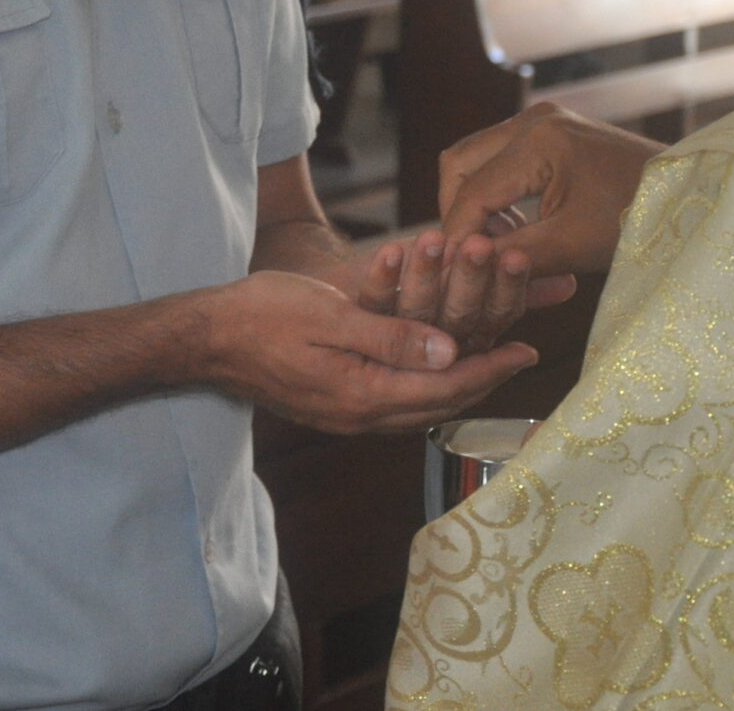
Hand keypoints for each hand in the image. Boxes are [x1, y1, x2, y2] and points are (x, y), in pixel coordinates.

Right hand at [193, 270, 538, 434]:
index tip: (527, 348)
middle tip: (517, 354)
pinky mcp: (333, 408)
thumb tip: (451, 352)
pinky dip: (425, 386)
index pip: (446, 387)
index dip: (491, 368)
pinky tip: (431, 367)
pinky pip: (395, 404)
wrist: (206, 340)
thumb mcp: (332, 316)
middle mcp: (360, 416)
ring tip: (486, 360)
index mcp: (364, 395)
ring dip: (456, 386)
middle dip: (483, 381)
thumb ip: (392, 337)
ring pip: (418, 408)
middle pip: (439, 404)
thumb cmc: (263, 316)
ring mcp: (345, 417)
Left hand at [347, 230, 577, 352]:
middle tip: (480, 245)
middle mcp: (433, 352)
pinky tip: (389, 250)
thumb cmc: (419, 304)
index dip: (507, 288)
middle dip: (470, 281)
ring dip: (427, 275)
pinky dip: (381, 278)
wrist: (344, 344)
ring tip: (434, 237)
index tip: (516, 256)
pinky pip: (370, 306)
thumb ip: (517, 295)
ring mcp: (393, 345)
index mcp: (467, 341)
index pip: (495, 317)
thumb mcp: (472, 299)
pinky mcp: (353, 329)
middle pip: (458, 319)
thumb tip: (567, 282)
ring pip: (415, 313)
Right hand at [436, 103, 663, 276]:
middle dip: (456, 213)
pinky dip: (497, 191)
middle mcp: (533, 120)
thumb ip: (513, 255)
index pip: (471, 193)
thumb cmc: (640, 220)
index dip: (457, 238)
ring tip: (493, 246)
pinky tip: (516, 227)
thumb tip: (463, 270)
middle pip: (460, 163)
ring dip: (475, 202)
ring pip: (477, 158)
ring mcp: (544, 120)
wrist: (694, 194)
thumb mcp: (574, 245)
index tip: (452, 276)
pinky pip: (502, 157)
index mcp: (537, 141)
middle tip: (467, 257)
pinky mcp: (554, 130)